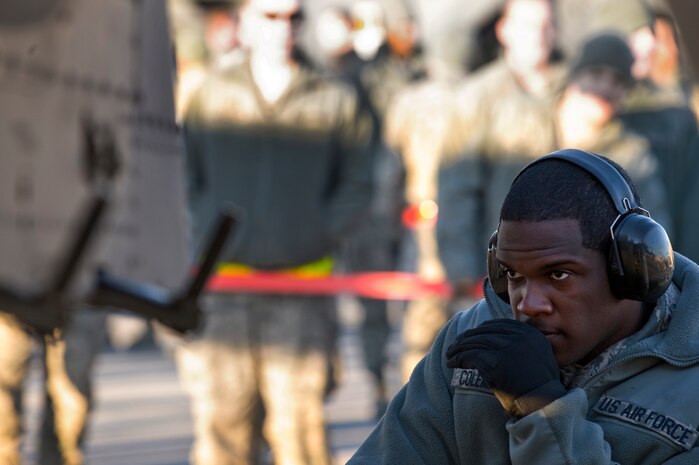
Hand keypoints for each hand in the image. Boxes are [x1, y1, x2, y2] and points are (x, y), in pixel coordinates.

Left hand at [446, 319, 566, 416]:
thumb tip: (492, 335)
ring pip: (474, 343)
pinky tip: (453, 363)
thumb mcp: (536, 352)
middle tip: (454, 346)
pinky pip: (471, 356)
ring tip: (449, 355)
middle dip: (465, 339)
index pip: (497, 324)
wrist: (544, 402)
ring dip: (458, 349)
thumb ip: (519, 341)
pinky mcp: (497, 364)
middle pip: (483, 332)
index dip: (480, 330)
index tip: (469, 336)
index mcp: (528, 332)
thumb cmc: (537, 381)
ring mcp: (507, 349)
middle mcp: (518, 337)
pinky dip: (458, 359)